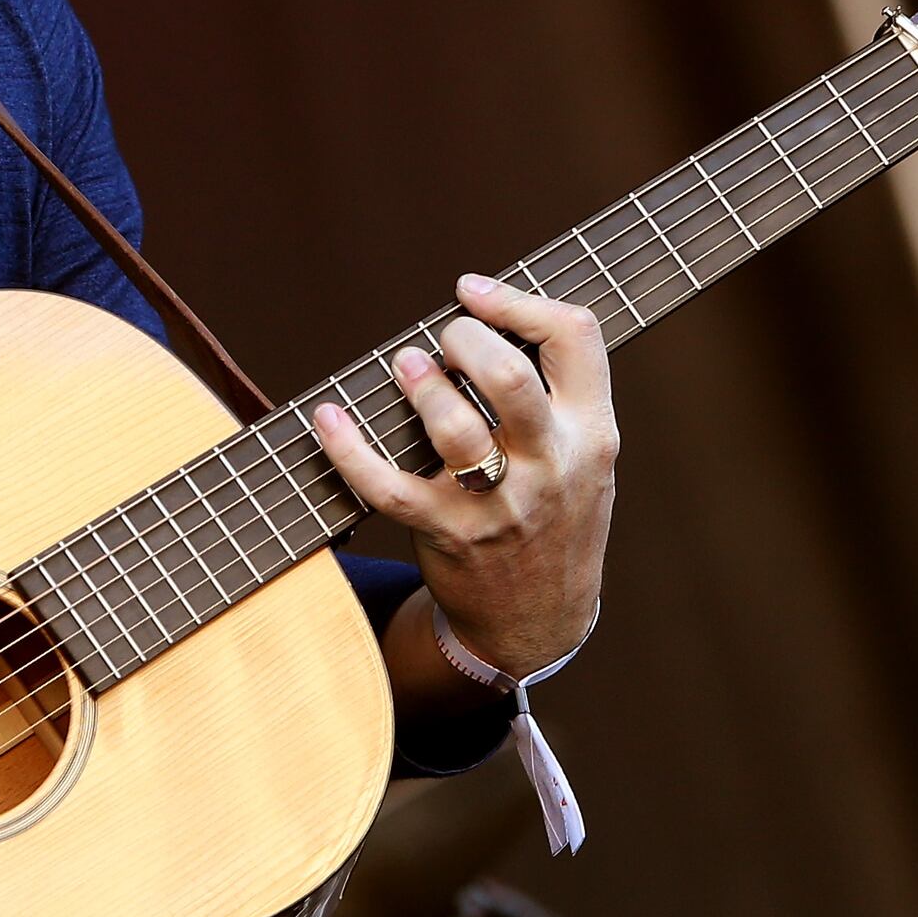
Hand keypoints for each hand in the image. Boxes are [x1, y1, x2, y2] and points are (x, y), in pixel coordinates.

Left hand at [310, 273, 617, 676]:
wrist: (538, 624)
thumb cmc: (554, 519)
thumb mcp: (585, 458)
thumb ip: (557, 396)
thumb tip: (485, 315)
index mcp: (590, 434)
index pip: (576, 338)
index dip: (519, 299)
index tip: (473, 292)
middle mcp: (550, 467)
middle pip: (510, 378)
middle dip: (465, 340)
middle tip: (444, 340)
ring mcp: (498, 504)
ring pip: (455, 430)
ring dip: (420, 386)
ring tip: (406, 367)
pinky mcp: (447, 534)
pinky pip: (388, 488)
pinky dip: (347, 449)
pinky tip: (327, 418)